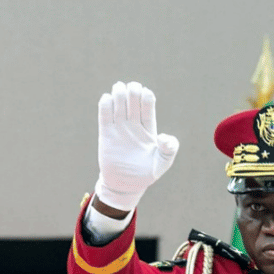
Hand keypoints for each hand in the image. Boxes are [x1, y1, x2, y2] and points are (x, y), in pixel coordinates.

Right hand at [94, 81, 178, 210]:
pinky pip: (104, 114)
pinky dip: (105, 104)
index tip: (145, 93)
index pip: (148, 104)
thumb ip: (169, 150)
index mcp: (148, 127)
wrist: (125, 185)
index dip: (146, 96)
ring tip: (118, 89)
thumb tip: (164, 136)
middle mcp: (134, 124)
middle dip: (132, 90)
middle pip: (133, 100)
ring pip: (119, 103)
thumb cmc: (146, 174)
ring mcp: (119, 128)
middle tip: (131, 88)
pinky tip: (107, 99)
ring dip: (119, 93)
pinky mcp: (105, 134)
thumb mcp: (162, 164)